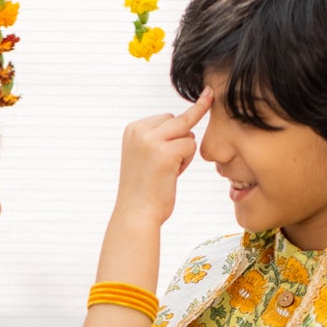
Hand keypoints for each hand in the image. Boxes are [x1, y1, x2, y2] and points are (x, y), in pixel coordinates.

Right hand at [116, 88, 211, 225]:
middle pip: (178, 121)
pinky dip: (186, 162)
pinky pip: (191, 145)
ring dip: (183, 152)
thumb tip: (193, 112)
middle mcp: (140, 130)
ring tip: (165, 171)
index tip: (157, 159)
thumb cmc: (146, 187)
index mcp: (133, 128)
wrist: (136, 214)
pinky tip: (171, 174)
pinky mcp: (166, 152)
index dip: (169, 139)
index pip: (167, 118)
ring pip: (187, 131)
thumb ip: (159, 133)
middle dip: (178, 142)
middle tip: (162, 166)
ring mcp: (152, 140)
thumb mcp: (146, 152)